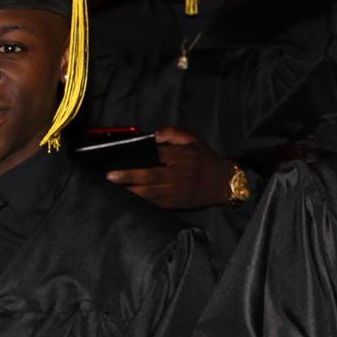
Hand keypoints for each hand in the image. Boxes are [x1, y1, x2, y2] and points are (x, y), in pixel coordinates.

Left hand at [108, 126, 237, 209]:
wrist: (225, 183)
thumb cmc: (205, 160)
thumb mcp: (194, 140)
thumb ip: (173, 132)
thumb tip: (154, 135)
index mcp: (185, 156)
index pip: (159, 154)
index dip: (140, 155)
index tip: (121, 156)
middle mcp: (182, 173)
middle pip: (152, 175)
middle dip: (130, 176)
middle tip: (111, 176)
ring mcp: (180, 190)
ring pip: (152, 192)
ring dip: (132, 191)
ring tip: (115, 190)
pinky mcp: (179, 203)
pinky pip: (157, 203)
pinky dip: (142, 202)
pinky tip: (130, 200)